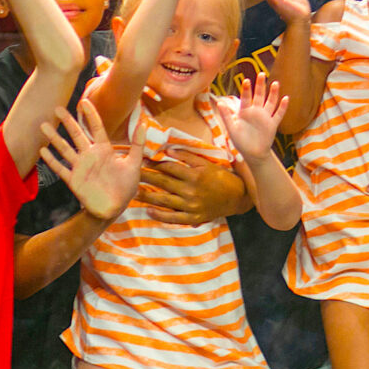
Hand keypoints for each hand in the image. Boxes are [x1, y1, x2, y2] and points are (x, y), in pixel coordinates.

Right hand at [40, 98, 141, 221]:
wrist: (114, 208)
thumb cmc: (125, 187)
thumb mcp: (134, 164)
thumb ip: (137, 144)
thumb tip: (143, 123)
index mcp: (104, 150)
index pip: (96, 128)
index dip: (90, 115)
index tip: (84, 101)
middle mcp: (90, 155)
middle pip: (77, 134)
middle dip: (67, 122)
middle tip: (57, 108)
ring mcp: (80, 167)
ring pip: (65, 149)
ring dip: (54, 138)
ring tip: (44, 126)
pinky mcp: (74, 180)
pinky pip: (61, 168)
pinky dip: (51, 160)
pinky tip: (42, 151)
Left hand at [134, 158, 251, 223]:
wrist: (236, 197)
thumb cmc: (220, 177)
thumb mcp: (206, 163)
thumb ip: (187, 156)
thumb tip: (167, 150)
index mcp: (195, 175)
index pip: (169, 167)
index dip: (154, 163)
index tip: (142, 160)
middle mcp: (191, 190)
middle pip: (163, 182)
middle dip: (146, 177)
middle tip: (132, 173)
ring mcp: (191, 206)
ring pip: (164, 200)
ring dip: (147, 196)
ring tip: (134, 192)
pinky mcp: (193, 218)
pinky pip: (173, 217)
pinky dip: (160, 215)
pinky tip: (148, 210)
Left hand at [211, 73, 286, 159]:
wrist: (253, 153)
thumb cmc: (240, 141)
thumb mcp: (231, 129)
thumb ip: (226, 116)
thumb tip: (219, 103)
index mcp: (245, 111)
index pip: (246, 98)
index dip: (246, 89)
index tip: (246, 80)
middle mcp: (256, 111)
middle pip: (259, 96)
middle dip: (260, 85)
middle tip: (262, 74)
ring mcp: (265, 117)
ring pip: (270, 102)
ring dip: (273, 93)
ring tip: (275, 83)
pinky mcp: (272, 124)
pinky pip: (278, 114)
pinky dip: (282, 107)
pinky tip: (286, 98)